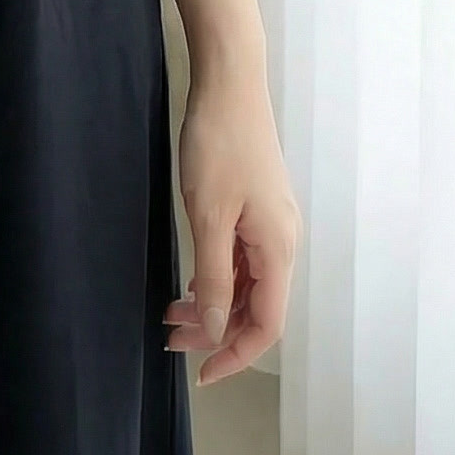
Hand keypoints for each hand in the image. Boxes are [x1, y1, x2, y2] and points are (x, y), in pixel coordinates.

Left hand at [165, 69, 301, 385]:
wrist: (230, 81)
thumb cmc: (219, 144)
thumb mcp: (209, 215)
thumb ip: (215, 277)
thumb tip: (217, 330)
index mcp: (279, 249)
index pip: (266, 325)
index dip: (235, 356)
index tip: (199, 374)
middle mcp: (283, 242)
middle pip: (257, 307)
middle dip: (217, 331)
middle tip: (170, 338)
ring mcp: (272, 223)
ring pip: (248, 283)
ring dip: (214, 304)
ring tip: (172, 312)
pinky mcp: (258, 206)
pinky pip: (243, 259)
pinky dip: (218, 276)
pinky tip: (191, 282)